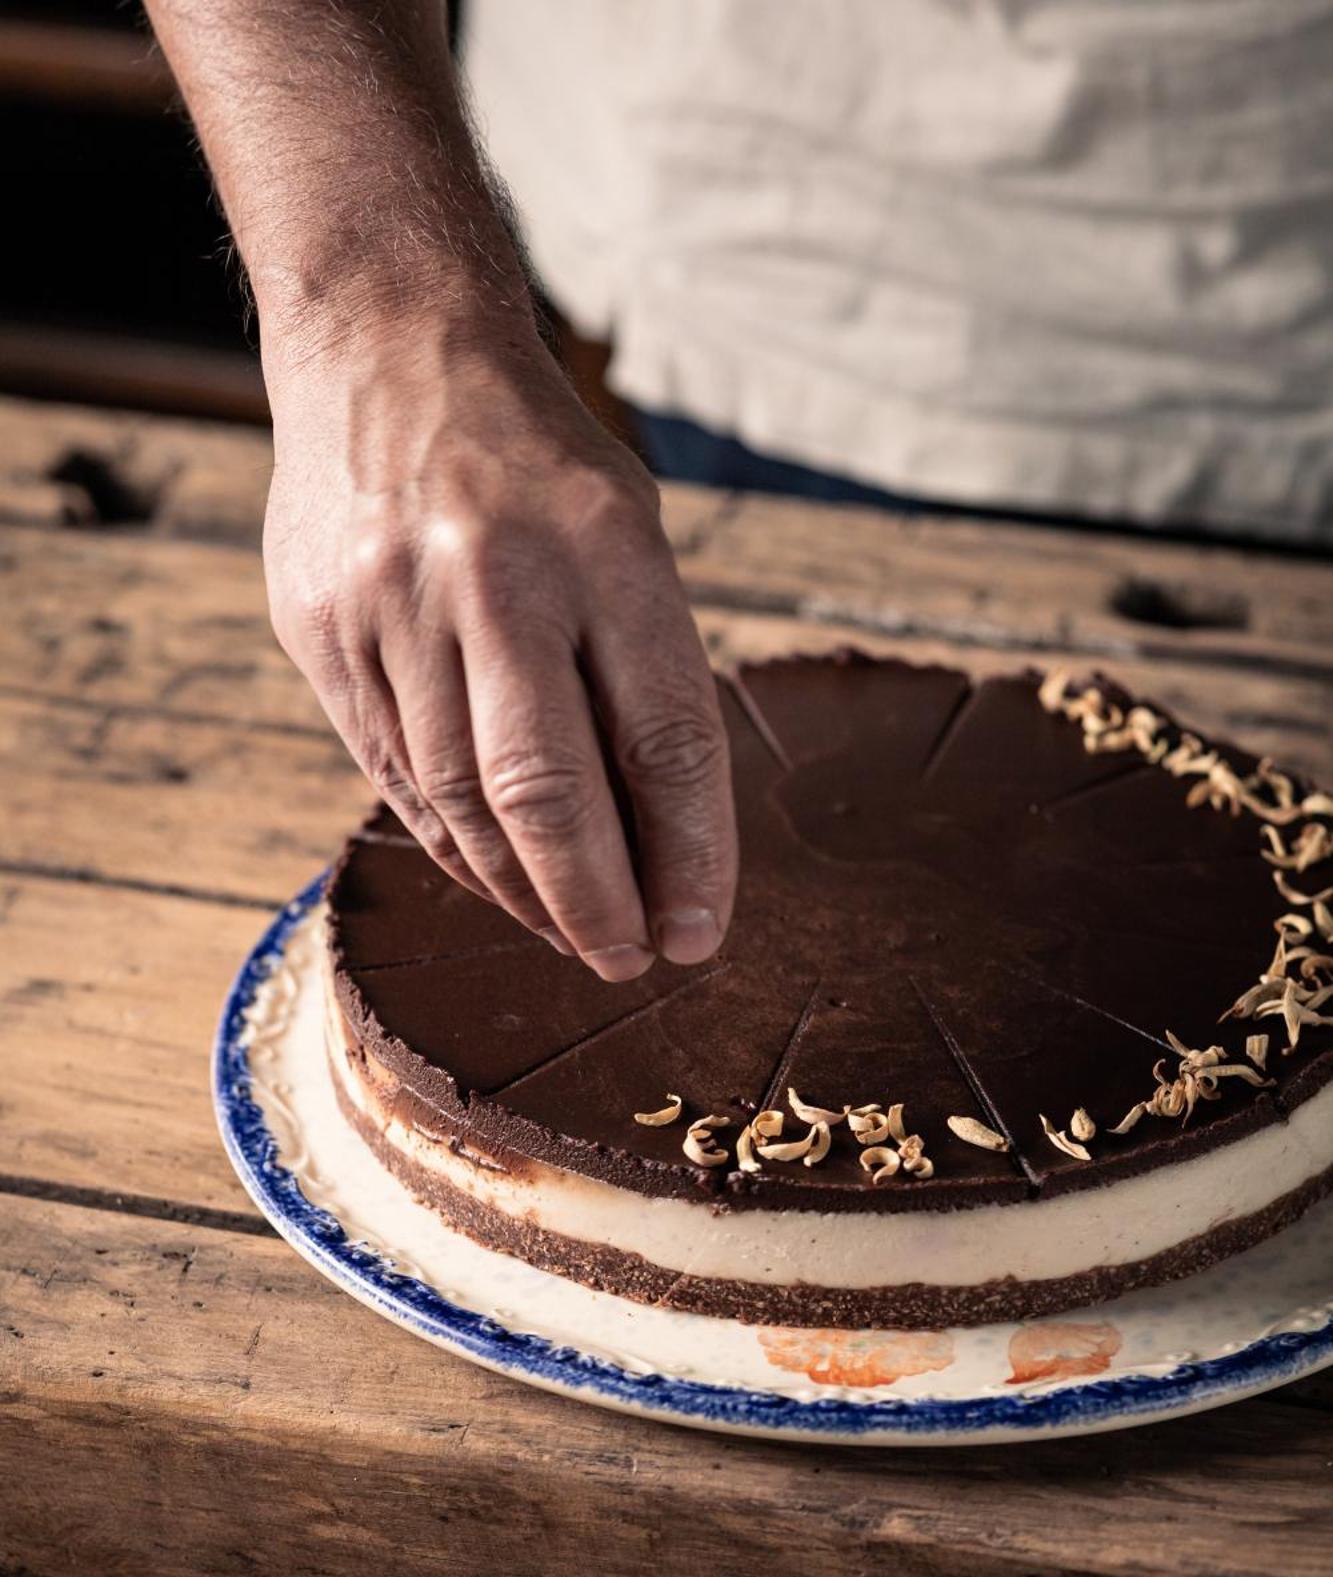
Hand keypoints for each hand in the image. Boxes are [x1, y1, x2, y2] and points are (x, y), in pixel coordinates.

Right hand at [263, 310, 737, 980]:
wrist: (385, 349)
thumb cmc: (538, 467)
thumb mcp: (627, 533)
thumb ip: (647, 671)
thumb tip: (665, 848)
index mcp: (601, 544)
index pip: (664, 736)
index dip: (688, 855)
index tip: (698, 933)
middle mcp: (491, 576)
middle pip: (546, 791)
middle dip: (595, 901)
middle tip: (628, 959)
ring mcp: (391, 605)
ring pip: (459, 802)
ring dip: (523, 891)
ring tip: (569, 931)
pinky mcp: (321, 632)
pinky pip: (395, 777)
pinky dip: (452, 846)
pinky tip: (495, 878)